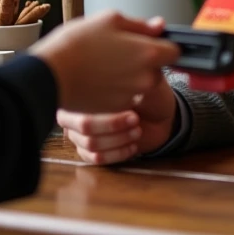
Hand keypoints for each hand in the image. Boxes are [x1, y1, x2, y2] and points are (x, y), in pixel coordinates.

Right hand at [30, 11, 177, 113]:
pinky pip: (125, 98)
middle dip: (145, 61)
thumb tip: (160, 25)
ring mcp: (131, 97)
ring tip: (106, 65)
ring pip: (140, 84)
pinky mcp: (116, 110)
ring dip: (130, 76)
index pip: (175, 50)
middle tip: (120, 51)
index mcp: (148, 54)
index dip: (162, 44)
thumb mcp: (110, 20)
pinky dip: (117, 90)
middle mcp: (145, 79)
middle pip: (157, 68)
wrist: (49, 75)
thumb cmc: (77, 43)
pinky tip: (99, 80)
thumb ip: (140, 24)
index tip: (149, 41)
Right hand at [57, 72, 179, 165]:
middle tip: (135, 118)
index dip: (109, 106)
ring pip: (91, 144)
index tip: (133, 101)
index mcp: (83, 88)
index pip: (84, 100)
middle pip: (84, 125)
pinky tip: (133, 144)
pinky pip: (96, 159)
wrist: (159, 114)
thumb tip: (126, 79)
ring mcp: (79, 133)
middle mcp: (75, 111)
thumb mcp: (144, 76)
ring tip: (137, 130)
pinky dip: (118, 153)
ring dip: (119, 139)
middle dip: (114, 124)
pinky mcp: (89, 152)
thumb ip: (131, 76)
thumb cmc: (148, 91)